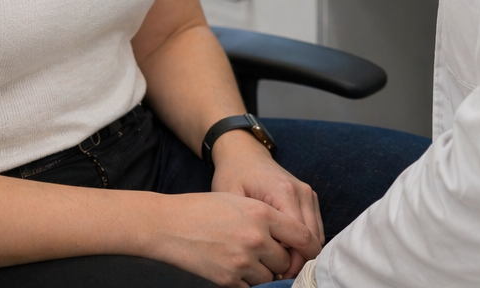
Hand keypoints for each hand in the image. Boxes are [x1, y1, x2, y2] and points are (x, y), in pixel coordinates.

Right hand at [150, 190, 319, 286]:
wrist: (169, 224)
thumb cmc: (205, 208)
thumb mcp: (241, 201)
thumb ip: (269, 217)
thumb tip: (293, 236)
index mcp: (262, 214)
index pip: (302, 236)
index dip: (310, 247)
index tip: (310, 252)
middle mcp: (256, 238)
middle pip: (287, 260)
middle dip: (283, 259)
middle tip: (271, 253)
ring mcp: (242, 261)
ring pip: (271, 276)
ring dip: (267, 271)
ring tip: (251, 259)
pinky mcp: (228, 280)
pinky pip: (252, 287)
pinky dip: (250, 281)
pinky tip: (238, 268)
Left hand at [211, 130, 323, 273]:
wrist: (244, 154)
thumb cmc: (233, 176)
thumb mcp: (231, 200)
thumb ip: (249, 225)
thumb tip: (261, 257)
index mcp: (283, 192)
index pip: (299, 235)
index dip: (291, 260)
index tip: (276, 276)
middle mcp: (302, 192)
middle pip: (312, 237)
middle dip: (299, 260)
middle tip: (280, 277)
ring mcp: (308, 193)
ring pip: (317, 234)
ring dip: (304, 252)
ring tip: (283, 267)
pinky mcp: (309, 197)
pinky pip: (315, 227)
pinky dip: (304, 242)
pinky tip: (287, 252)